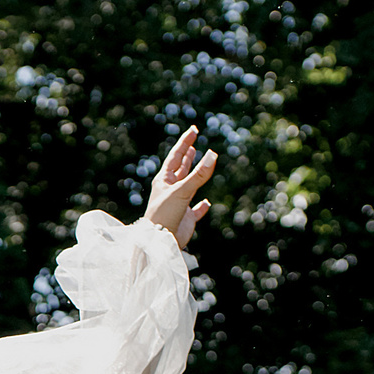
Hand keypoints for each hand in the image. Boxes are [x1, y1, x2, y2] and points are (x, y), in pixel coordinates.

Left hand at [146, 126, 215, 246]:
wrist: (159, 243)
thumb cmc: (164, 215)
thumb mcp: (182, 191)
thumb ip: (199, 174)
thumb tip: (213, 154)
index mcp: (164, 181)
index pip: (176, 156)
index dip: (185, 142)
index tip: (194, 130)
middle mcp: (170, 190)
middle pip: (180, 168)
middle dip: (187, 154)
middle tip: (193, 141)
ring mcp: (178, 204)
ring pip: (187, 185)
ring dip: (193, 174)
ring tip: (199, 161)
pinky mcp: (185, 219)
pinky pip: (195, 210)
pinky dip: (201, 206)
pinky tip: (206, 203)